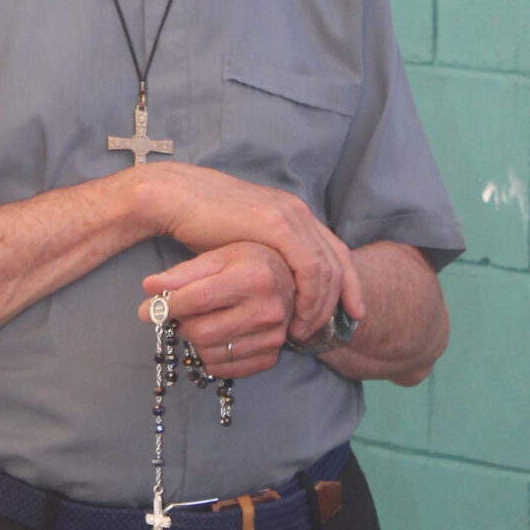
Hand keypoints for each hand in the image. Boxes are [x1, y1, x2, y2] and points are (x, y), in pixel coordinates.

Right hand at [136, 161, 363, 340]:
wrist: (176, 199)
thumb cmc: (201, 223)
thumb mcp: (244, 243)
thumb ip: (266, 256)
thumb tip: (276, 285)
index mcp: (293, 214)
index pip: (335, 251)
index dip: (350, 283)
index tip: (353, 311)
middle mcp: (298, 212)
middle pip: (338, 261)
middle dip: (339, 300)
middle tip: (327, 330)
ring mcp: (290, 216)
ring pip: (328, 267)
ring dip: (321, 304)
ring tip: (305, 330)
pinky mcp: (277, 224)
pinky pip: (309, 265)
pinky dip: (309, 294)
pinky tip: (296, 315)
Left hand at [139, 243, 295, 378]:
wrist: (292, 282)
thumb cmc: (249, 264)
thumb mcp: (218, 257)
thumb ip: (183, 273)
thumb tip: (149, 287)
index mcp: (254, 277)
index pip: (200, 299)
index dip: (169, 306)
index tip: (147, 310)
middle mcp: (267, 309)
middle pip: (203, 331)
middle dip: (181, 325)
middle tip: (178, 316)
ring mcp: (271, 337)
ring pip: (210, 353)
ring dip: (194, 342)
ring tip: (199, 324)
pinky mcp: (270, 356)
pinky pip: (225, 369)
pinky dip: (209, 359)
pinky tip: (212, 340)